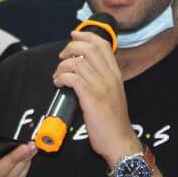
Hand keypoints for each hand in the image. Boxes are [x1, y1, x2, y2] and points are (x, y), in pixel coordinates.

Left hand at [53, 31, 140, 166]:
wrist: (119, 141)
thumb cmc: (113, 120)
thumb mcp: (113, 94)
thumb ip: (103, 79)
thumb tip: (84, 69)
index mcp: (116, 74)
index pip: (103, 45)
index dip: (86, 36)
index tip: (74, 35)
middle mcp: (109, 77)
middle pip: (89, 48)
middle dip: (71, 47)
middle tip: (62, 56)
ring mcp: (100, 86)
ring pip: (77, 62)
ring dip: (62, 66)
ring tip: (58, 75)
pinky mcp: (91, 98)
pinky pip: (72, 78)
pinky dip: (61, 77)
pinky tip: (58, 83)